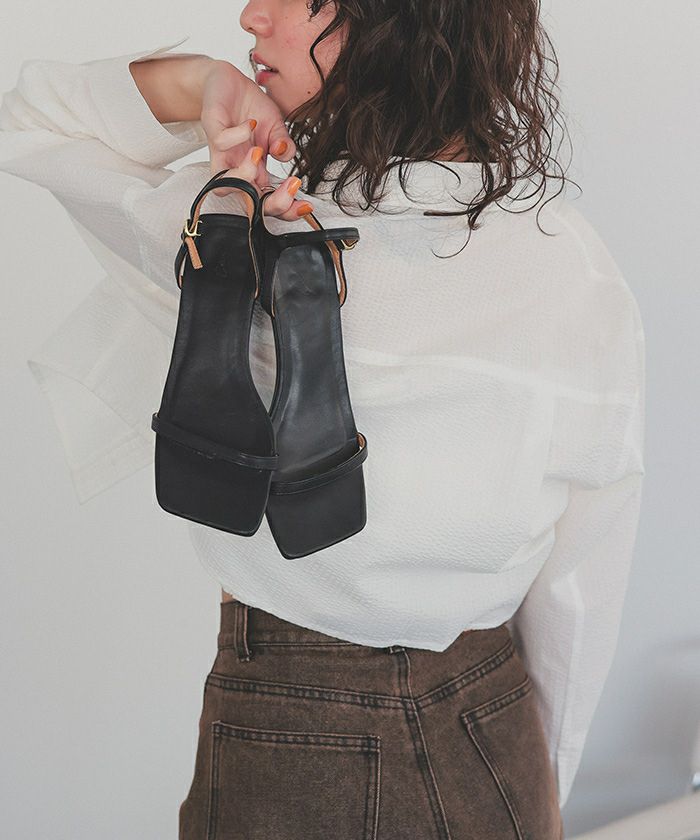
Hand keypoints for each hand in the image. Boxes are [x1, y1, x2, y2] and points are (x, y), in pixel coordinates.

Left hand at [198, 61, 313, 220]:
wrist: (227, 82)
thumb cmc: (250, 108)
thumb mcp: (276, 127)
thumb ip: (285, 146)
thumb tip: (286, 155)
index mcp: (255, 170)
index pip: (267, 201)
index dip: (286, 210)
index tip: (306, 205)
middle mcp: (237, 167)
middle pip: (248, 203)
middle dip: (272, 203)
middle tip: (291, 186)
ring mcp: (223, 152)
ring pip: (224, 183)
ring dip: (245, 174)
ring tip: (259, 152)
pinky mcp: (212, 130)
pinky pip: (221, 142)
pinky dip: (239, 135)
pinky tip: (251, 123)